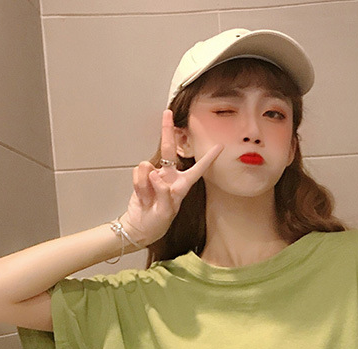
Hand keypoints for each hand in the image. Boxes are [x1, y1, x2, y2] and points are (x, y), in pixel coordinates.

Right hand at [120, 109, 222, 247]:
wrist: (139, 226)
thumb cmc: (156, 222)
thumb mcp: (165, 212)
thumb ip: (163, 193)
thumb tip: (155, 172)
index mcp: (182, 186)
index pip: (198, 170)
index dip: (208, 158)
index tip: (220, 146)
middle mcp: (170, 176)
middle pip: (169, 149)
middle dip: (167, 131)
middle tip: (167, 113)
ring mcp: (155, 175)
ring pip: (147, 167)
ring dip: (145, 184)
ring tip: (148, 199)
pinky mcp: (142, 177)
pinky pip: (138, 174)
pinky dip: (138, 185)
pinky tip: (142, 196)